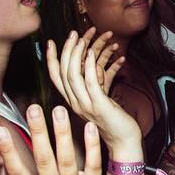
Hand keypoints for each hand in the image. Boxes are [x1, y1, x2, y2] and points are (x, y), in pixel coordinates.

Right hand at [0, 104, 104, 174]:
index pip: (18, 173)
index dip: (8, 152)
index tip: (0, 131)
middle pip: (44, 160)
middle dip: (38, 133)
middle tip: (33, 109)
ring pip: (68, 159)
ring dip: (63, 133)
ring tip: (59, 111)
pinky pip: (93, 164)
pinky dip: (92, 146)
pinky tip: (89, 127)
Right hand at [45, 29, 138, 153]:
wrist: (124, 140)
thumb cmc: (114, 119)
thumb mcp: (100, 97)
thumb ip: (95, 82)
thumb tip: (94, 63)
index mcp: (72, 101)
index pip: (55, 78)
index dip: (51, 59)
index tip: (50, 42)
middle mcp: (75, 103)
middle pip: (63, 73)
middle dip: (66, 51)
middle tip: (72, 34)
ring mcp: (85, 105)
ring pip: (73, 75)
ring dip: (76, 54)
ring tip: (81, 39)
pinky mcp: (99, 106)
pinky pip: (90, 82)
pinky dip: (90, 66)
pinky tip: (91, 53)